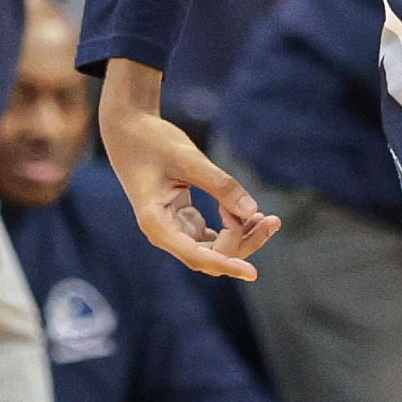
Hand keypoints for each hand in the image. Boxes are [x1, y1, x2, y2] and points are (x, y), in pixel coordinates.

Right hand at [102, 60, 280, 277]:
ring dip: (241, 237)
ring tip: (269, 218)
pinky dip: (232, 226)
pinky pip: (212, 235)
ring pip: (214, 248)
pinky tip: (250, 213)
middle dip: (244, 243)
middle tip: (273, 219)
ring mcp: (173, 228)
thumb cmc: (152, 141)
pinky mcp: (181, 219)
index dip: (227, 264)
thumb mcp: (189, 159)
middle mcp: (164, 233)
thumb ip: (221, 185)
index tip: (252, 273)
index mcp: (157, 223)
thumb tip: (253, 211)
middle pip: (211, 256)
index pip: (198, 256)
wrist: (129, 129)